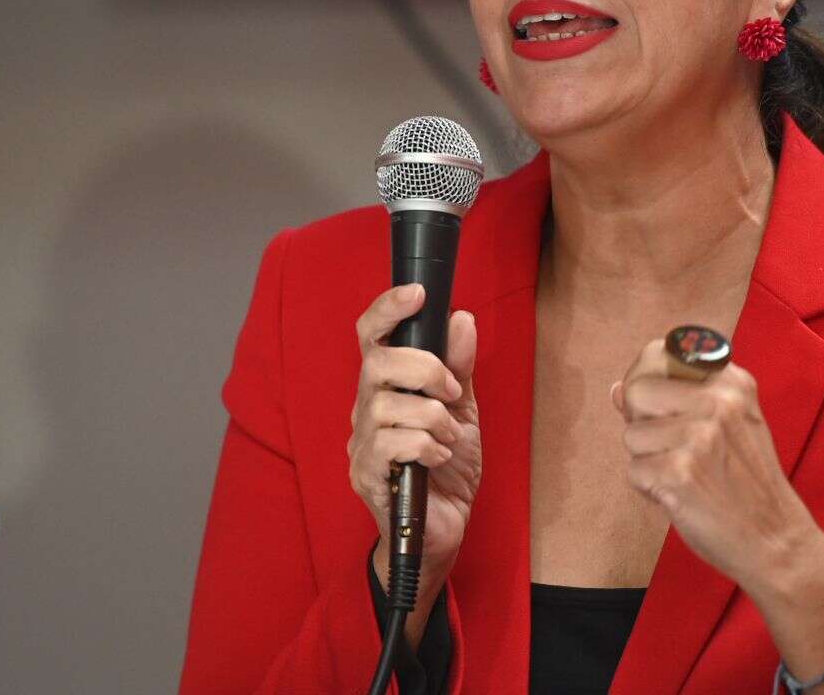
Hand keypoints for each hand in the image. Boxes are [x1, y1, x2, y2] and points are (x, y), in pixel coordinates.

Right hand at [348, 285, 481, 585]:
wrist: (442, 530)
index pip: (372, 335)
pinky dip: (425, 445)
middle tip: (451, 392)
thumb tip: (462, 319)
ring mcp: (361, 443)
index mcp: (386, 386)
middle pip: (377, 362)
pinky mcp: (365, 475)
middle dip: (424, 368)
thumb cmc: (447, 469)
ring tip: (448, 436)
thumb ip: (460, 368)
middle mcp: (365, 408)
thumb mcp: (462, 411)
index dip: (388, 308)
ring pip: (386, 404)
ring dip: (431, 417)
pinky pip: (391, 444)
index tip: (418, 293)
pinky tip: (437, 458)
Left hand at [611, 339, 814, 587]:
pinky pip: (634, 471)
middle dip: (642, 422)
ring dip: (648, 461)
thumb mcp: (732, 423)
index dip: (644, 379)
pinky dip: (649, 490)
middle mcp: (717, 401)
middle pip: (636, 391)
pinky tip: (682, 496)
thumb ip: (677, 399)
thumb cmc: (747, 482)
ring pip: (632, 435)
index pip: (657, 353)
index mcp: (731, 382)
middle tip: (671, 449)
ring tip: (685, 475)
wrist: (775, 539)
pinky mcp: (679, 473)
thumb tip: (617, 389)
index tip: (654, 406)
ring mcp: (698, 437)